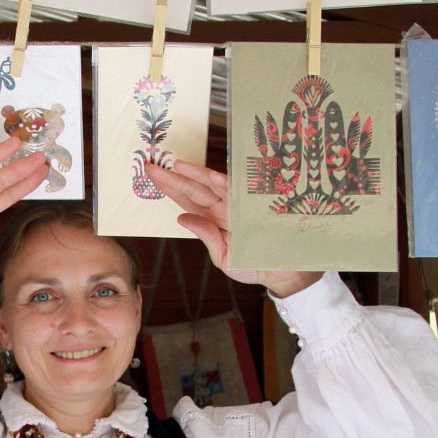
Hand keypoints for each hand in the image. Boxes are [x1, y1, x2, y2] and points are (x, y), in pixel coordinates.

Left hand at [145, 159, 321, 298]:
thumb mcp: (225, 257)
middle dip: (173, 178)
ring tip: (176, 164)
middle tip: (152, 166)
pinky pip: (238, 191)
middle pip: (194, 190)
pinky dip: (224, 183)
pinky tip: (209, 175)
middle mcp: (223, 210)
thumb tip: (182, 218)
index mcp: (213, 221)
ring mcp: (237, 206)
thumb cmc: (255, 265)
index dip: (169, 189)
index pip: (186, 202)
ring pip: (212, 187)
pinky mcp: (254, 207)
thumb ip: (206, 236)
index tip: (152, 176)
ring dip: (195, 175)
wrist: (285, 273)